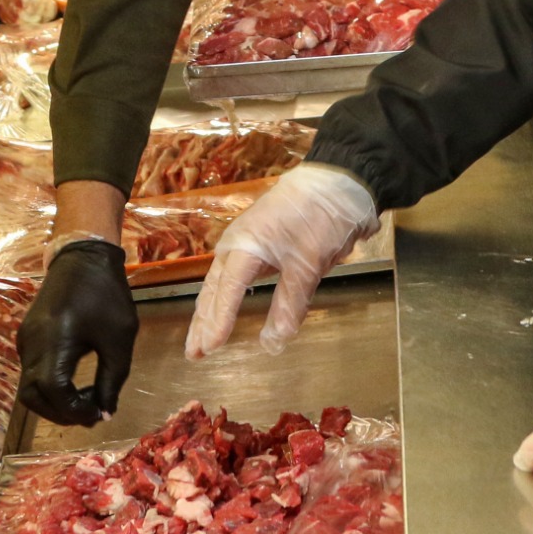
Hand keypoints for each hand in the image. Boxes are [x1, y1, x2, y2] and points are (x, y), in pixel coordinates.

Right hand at [17, 238, 137, 425]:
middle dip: (61, 413)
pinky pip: (31, 373)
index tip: (99, 414)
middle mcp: (31, 344)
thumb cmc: (106, 294)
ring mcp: (25, 341)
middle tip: (91, 412)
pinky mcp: (26, 338)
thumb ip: (113, 379)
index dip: (74, 411)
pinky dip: (49, 387)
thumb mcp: (120, 338)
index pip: (53, 392)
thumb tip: (105, 413)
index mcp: (54, 341)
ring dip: (54, 402)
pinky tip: (74, 382)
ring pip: (28, 389)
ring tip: (85, 399)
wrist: (83, 257)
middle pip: (32, 397)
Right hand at [183, 163, 378, 358]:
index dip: (217, 322)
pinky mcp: (261, 244)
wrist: (340, 180)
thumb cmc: (321, 216)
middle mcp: (238, 244)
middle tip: (193, 353)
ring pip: (220, 283)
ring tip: (200, 339)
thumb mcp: (308, 263)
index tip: (209, 349)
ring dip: (209, 311)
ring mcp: (247, 243)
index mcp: (245, 245)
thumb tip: (274, 343)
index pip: (226, 292)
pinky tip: (223, 307)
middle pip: (214, 289)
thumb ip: (289, 303)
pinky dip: (224, 297)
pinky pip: (235, 276)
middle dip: (203, 322)